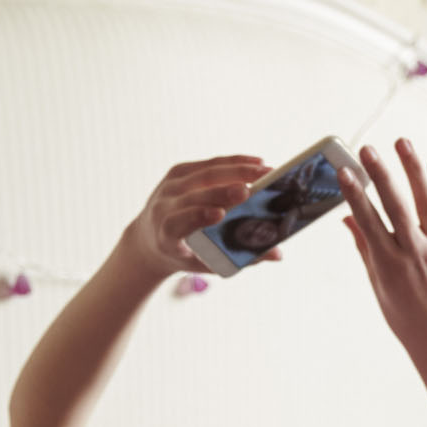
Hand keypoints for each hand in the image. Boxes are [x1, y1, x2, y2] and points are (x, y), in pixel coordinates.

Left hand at [122, 155, 278, 279]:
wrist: (149, 239)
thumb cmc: (186, 254)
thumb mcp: (208, 263)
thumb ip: (241, 258)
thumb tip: (277, 254)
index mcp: (166, 233)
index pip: (180, 222)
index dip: (198, 216)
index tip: (220, 214)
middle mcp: (164, 206)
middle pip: (197, 194)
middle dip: (225, 191)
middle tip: (254, 189)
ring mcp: (169, 186)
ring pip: (206, 174)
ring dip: (237, 171)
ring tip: (265, 171)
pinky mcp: (177, 172)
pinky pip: (208, 164)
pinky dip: (233, 163)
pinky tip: (255, 163)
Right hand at [339, 139, 426, 372]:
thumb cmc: (406, 317)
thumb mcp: (378, 286)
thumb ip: (365, 248)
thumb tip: (348, 217)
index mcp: (389, 266)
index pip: (368, 221)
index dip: (356, 194)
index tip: (345, 171)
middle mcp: (416, 255)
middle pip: (396, 205)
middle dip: (380, 173)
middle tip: (368, 149)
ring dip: (413, 169)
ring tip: (402, 143)